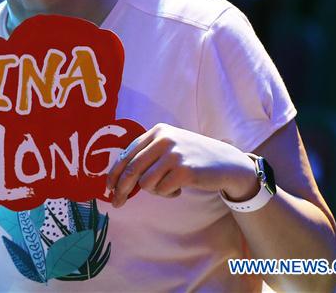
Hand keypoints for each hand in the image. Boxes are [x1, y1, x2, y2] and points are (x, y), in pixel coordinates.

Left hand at [105, 124, 257, 207]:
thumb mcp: (169, 147)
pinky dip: (168, 193)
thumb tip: (119, 178)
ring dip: (154, 191)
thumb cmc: (193, 157)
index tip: (108, 188)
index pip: (126, 154)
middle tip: (118, 203)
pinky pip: (163, 190)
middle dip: (121, 190)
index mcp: (156, 132)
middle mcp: (164, 139)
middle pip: (131, 170)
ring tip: (168, 186)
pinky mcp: (184, 170)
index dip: (114, 174)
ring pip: (146, 183)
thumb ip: (147, 156)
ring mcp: (174, 154)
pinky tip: (179, 188)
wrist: (227, 162)